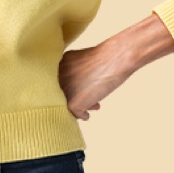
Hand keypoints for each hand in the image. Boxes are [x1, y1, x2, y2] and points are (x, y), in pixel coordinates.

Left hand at [57, 14, 173, 119]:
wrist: (115, 59)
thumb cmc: (105, 57)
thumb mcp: (85, 62)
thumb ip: (78, 72)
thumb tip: (81, 87)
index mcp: (61, 63)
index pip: (62, 79)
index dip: (74, 85)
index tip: (85, 87)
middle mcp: (59, 76)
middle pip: (65, 91)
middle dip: (78, 95)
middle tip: (91, 97)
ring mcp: (65, 90)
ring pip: (69, 102)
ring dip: (81, 105)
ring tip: (94, 105)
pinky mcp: (73, 102)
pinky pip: (76, 113)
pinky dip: (82, 115)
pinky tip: (87, 115)